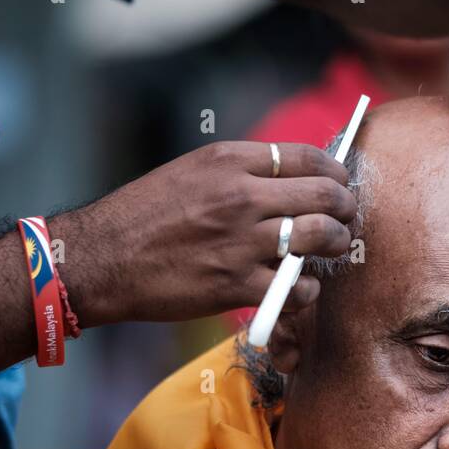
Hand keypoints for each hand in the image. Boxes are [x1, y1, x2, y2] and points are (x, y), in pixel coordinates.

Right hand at [63, 141, 357, 325]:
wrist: (102, 258)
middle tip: (345, 221)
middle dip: (346, 209)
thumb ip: (240, 173)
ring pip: (320, 238)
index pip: (307, 156)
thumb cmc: (142, 216)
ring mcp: (242, 241)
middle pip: (325, 195)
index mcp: (230, 161)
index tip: (340, 185)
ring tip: (328, 254)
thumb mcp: (191, 173)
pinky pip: (296, 288)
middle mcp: (242, 196)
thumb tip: (286, 181)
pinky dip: (306, 292)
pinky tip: (298, 290)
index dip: (336, 173)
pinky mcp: (236, 284)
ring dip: (334, 247)